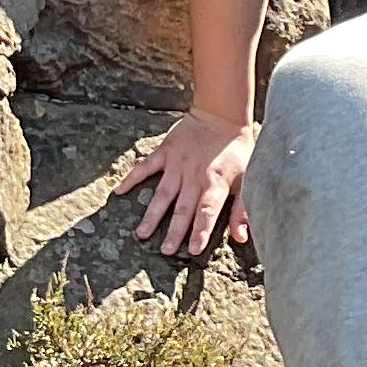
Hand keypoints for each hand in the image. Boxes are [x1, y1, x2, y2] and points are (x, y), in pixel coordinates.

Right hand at [120, 110, 257, 258]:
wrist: (220, 116)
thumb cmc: (236, 151)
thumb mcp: (247, 179)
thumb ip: (242, 210)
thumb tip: (241, 238)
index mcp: (216, 182)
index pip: (208, 210)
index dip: (201, 229)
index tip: (194, 249)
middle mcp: (195, 176)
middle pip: (183, 207)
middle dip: (174, 231)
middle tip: (165, 251)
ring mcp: (177, 164)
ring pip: (163, 193)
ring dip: (152, 214)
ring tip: (142, 234)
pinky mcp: (165, 152)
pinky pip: (145, 167)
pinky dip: (132, 178)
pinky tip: (119, 191)